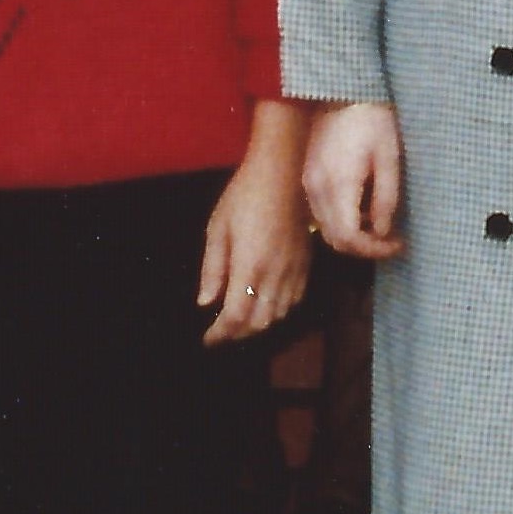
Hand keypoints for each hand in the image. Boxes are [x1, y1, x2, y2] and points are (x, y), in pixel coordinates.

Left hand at [198, 141, 312, 345]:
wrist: (283, 173)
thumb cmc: (243, 197)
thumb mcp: (217, 230)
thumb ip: (213, 270)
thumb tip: (205, 303)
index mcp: (250, 267)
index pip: (236, 316)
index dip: (221, 334)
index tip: (208, 340)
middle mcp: (275, 275)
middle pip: (259, 322)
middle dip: (238, 333)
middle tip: (221, 332)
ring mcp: (294, 271)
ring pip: (278, 315)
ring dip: (258, 324)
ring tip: (241, 321)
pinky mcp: (306, 264)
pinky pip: (294, 300)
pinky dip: (278, 311)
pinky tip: (266, 304)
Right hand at [303, 102, 406, 261]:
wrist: (341, 91)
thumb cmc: (372, 120)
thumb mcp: (389, 158)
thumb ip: (386, 198)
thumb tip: (381, 231)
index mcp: (339, 184)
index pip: (348, 237)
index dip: (374, 249)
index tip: (397, 243)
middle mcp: (317, 189)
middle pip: (334, 239)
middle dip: (364, 248)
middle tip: (390, 239)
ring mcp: (308, 183)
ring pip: (325, 229)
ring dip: (351, 236)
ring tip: (378, 224)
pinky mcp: (307, 177)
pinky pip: (320, 213)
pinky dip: (340, 221)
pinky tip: (360, 207)